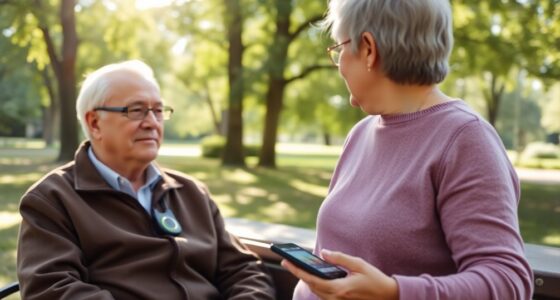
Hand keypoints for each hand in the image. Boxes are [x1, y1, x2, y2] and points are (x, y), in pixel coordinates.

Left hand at [282, 249, 398, 299]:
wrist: (388, 296)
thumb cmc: (375, 279)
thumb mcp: (359, 264)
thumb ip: (339, 258)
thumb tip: (323, 253)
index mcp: (339, 289)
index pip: (311, 279)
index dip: (296, 270)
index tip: (285, 261)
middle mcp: (336, 298)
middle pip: (311, 285)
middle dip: (298, 273)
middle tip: (287, 261)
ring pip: (316, 291)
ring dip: (306, 279)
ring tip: (297, 265)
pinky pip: (323, 294)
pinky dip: (316, 284)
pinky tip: (314, 275)